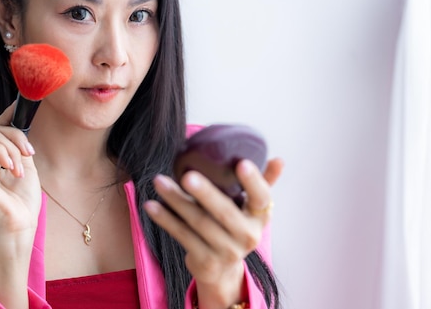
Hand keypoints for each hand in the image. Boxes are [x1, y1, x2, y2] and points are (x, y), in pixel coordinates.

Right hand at [0, 102, 40, 240]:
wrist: (18, 226)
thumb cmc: (22, 204)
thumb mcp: (24, 166)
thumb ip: (18, 147)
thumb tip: (19, 124)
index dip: (6, 117)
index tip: (19, 107)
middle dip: (15, 135)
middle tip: (28, 151)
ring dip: (12, 148)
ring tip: (19, 169)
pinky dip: (3, 153)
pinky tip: (11, 169)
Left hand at [145, 158, 282, 308]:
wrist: (223, 269)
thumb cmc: (235, 226)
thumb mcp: (251, 208)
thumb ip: (263, 183)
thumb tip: (279, 160)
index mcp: (260, 217)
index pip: (262, 197)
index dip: (254, 181)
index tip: (241, 163)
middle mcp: (247, 236)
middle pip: (225, 211)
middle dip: (205, 192)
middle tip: (187, 175)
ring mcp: (227, 251)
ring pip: (198, 222)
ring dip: (176, 201)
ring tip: (159, 182)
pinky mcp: (205, 261)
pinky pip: (182, 236)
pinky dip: (165, 219)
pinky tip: (151, 205)